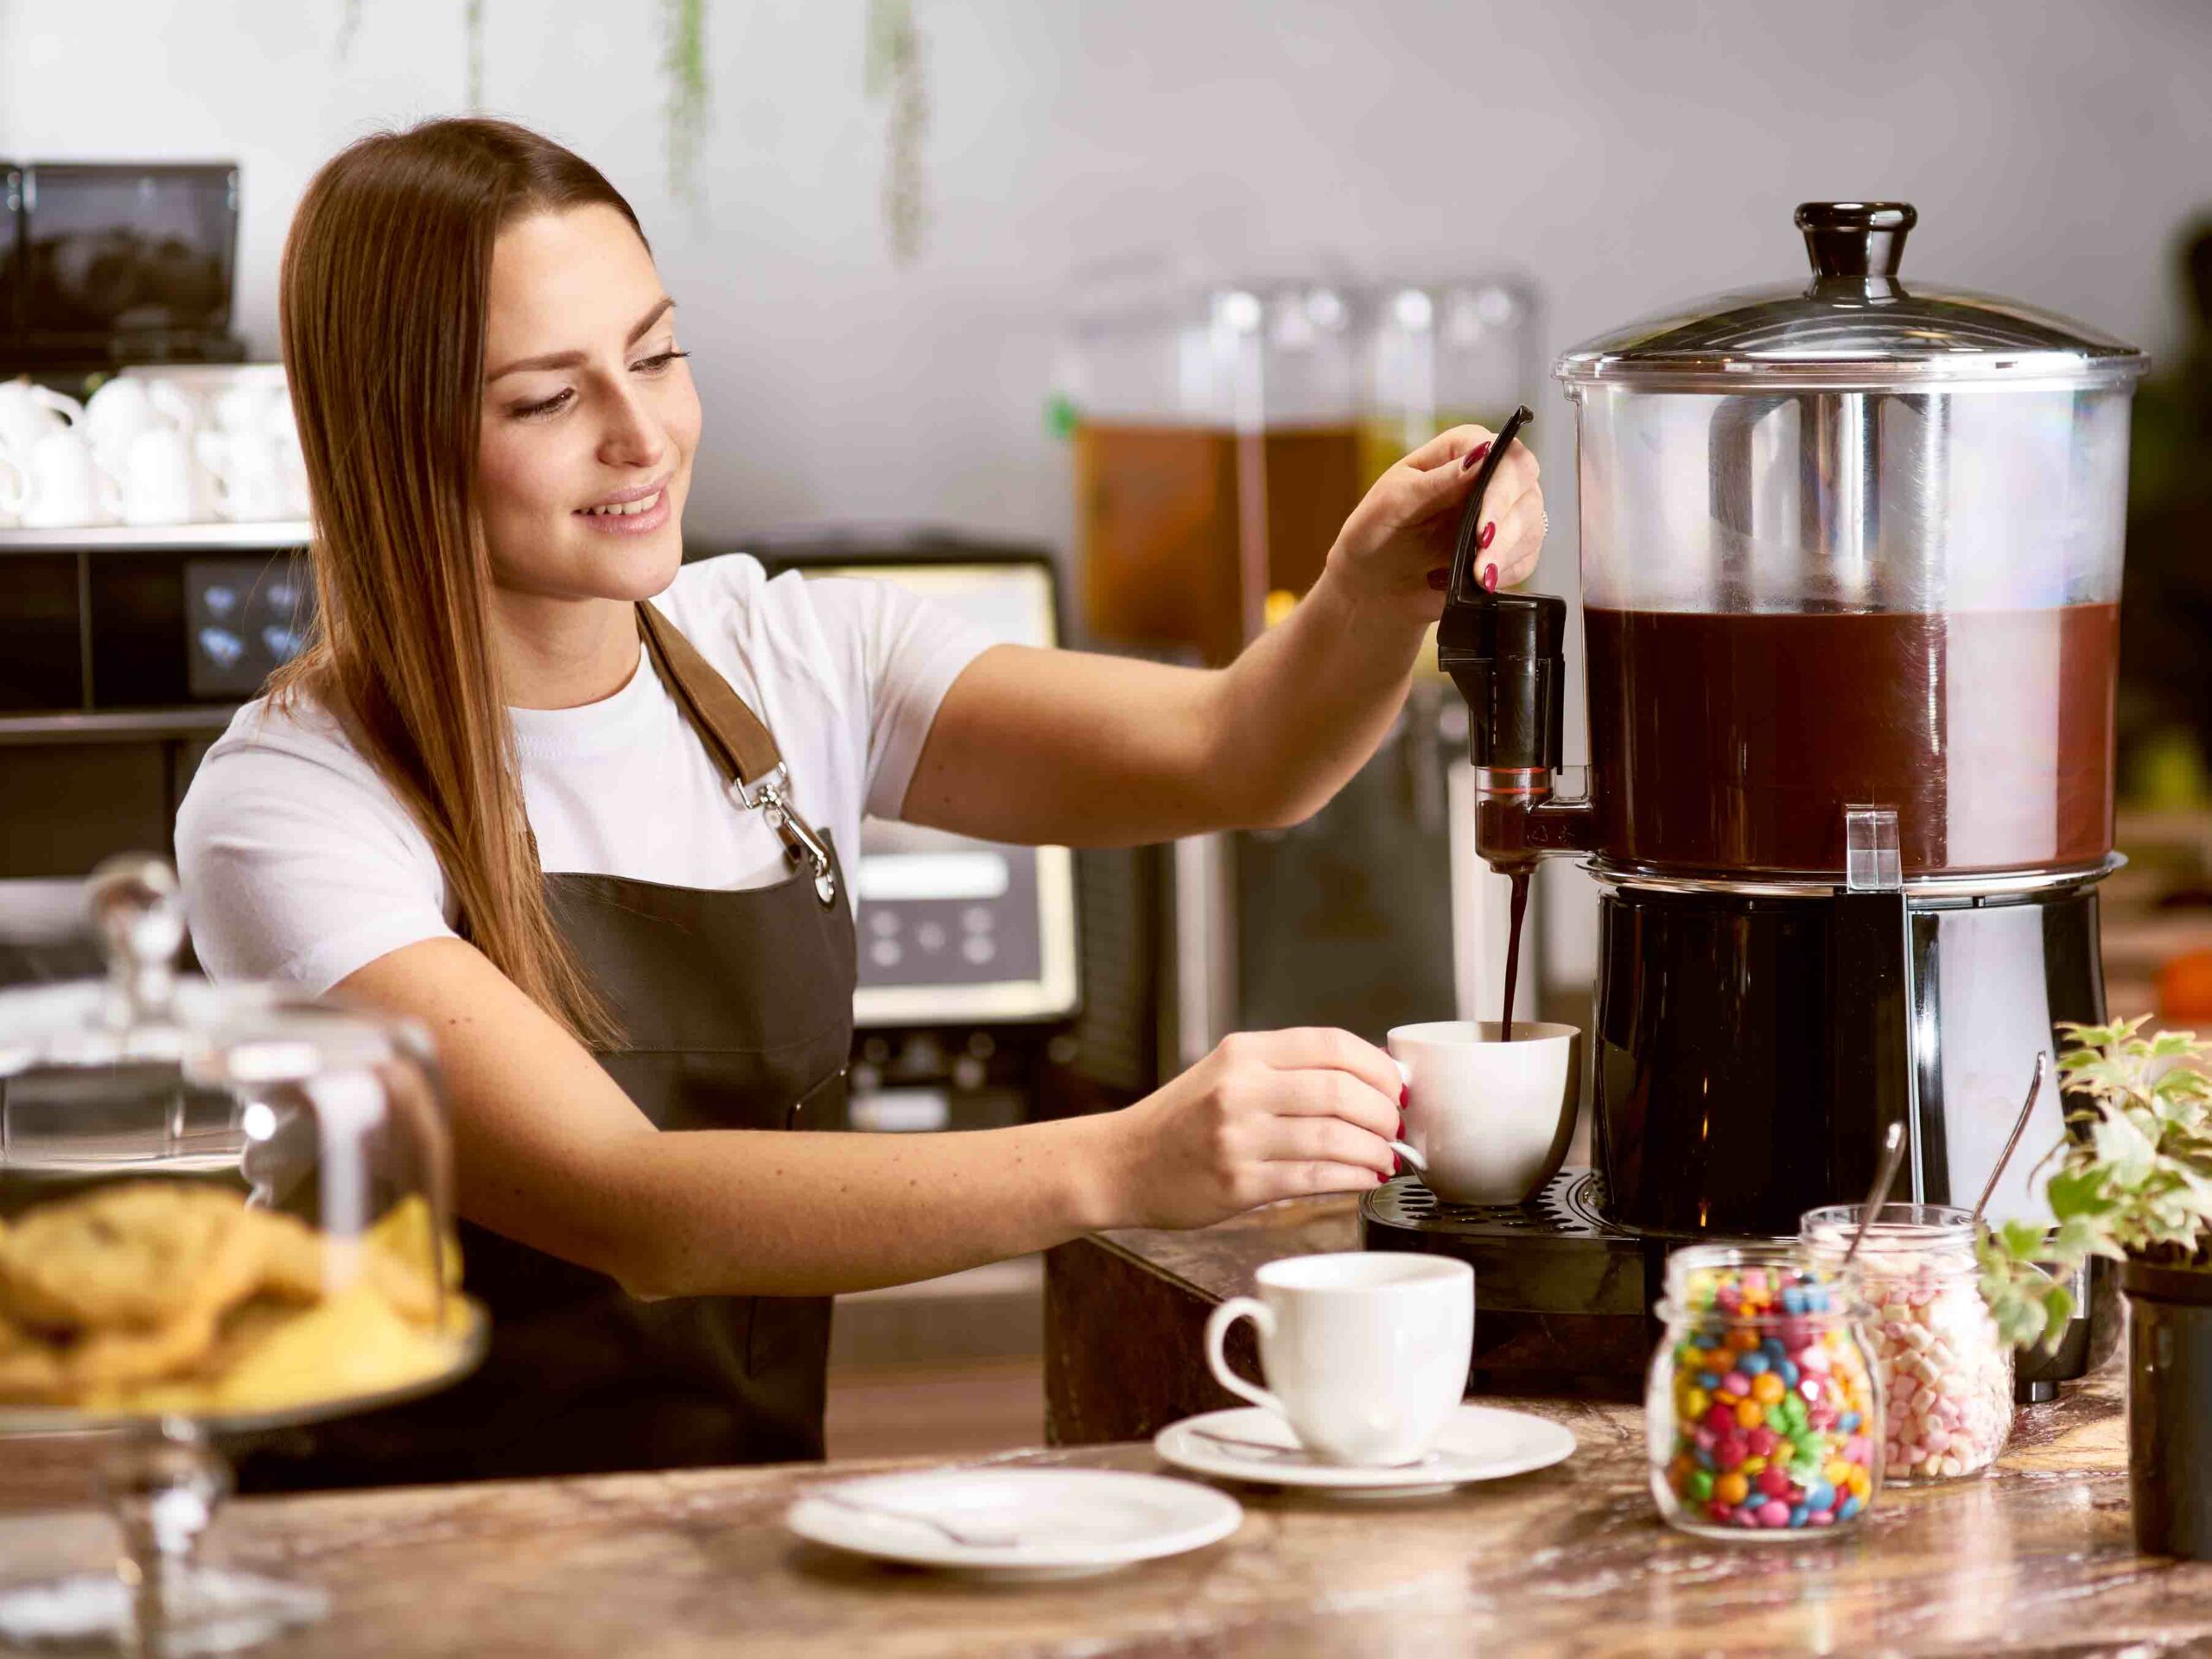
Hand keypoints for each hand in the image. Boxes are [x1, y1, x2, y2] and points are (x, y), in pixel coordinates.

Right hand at [1099, 1028, 1402, 1229]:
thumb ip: (1286, 1071)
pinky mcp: (1239, 1184)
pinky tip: (1365, 1177)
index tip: (1397, 1086)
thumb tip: (1369, 1082)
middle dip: (1385, 1112)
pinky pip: (1315, 1179)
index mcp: (1243, 1052)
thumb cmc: (1181, 1121)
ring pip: (1334, 1137)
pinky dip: (1352, 1178)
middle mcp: (1240, 1088)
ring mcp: (1238, 1137)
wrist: (1121, 1163)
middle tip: (1397, 1126)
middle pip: (1341, 1091)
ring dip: (1375, 1149)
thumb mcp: (1225, 1072)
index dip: (1378, 1066)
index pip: (1331, 1045)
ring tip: (1387, 1156)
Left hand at [1321, 424, 1544, 619]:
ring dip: (1506, 552)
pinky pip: (1526, 558)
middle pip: (1525, 484)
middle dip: (1506, 522)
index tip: (1484, 519)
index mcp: (1460, 450)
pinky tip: (1479, 582)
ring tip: (1476, 576)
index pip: (1502, 451)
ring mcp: (1501, 513)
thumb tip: (1481, 456)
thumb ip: (1437, 480)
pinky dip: (1506, 572)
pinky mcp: (1507, 549)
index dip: (1501, 483)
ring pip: (1532, 523)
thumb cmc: (1375, 532)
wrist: (1372, 584)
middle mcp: (1488, 475)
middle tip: (1481, 551)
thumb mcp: (1393, 501)